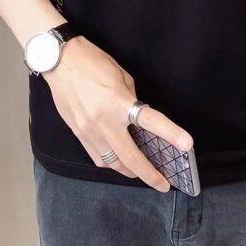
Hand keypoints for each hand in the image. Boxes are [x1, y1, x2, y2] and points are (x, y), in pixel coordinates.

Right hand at [45, 36, 192, 191]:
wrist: (58, 61)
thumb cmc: (93, 62)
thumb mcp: (121, 75)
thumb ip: (131, 99)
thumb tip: (137, 116)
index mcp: (118, 102)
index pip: (150, 121)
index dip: (171, 134)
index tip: (187, 145)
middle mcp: (104, 121)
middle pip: (130, 157)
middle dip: (148, 174)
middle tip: (163, 185)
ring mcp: (88, 130)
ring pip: (111, 162)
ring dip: (128, 171)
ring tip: (140, 173)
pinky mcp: (77, 133)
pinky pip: (97, 156)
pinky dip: (110, 162)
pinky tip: (117, 162)